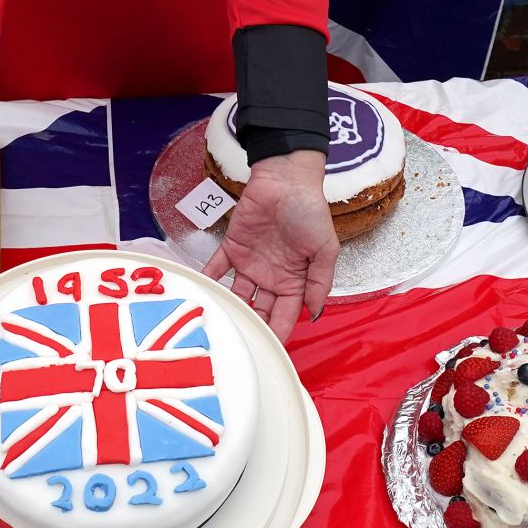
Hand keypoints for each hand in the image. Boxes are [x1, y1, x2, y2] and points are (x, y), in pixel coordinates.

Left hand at [202, 150, 336, 342]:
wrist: (285, 179)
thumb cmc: (310, 210)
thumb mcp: (324, 249)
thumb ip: (320, 283)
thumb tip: (316, 313)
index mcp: (295, 279)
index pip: (286, 314)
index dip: (279, 331)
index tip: (270, 348)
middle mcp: (271, 275)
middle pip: (261, 310)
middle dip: (254, 327)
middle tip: (242, 343)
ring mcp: (250, 262)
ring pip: (238, 295)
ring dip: (231, 309)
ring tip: (222, 325)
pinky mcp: (232, 247)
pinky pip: (217, 268)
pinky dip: (208, 280)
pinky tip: (202, 295)